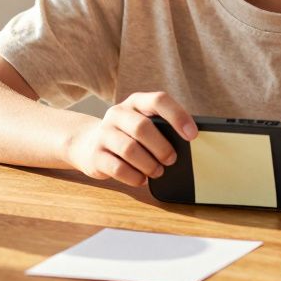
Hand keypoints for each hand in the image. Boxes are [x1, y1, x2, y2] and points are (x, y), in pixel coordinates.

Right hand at [65, 91, 196, 186]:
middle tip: (172, 160)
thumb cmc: (128, 135)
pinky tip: (142, 179)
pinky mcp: (95, 155)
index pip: (158, 100)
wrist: (88, 144)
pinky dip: (134, 177)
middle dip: (162, 147)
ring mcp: (103, 133)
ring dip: (149, 164)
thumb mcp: (144, 123)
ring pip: (129, 149)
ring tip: (158, 172)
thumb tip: (188, 146)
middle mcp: (117, 113)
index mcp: (136, 102)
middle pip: (142, 127)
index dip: (177, 116)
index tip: (192, 135)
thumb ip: (162, 128)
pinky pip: (117, 168)